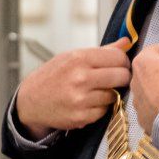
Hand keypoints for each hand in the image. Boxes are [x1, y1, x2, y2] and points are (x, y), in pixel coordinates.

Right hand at [14, 40, 132, 136]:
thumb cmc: (53, 76)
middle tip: (114, 79)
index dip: (123, 62)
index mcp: (79, 58)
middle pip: (122, 76)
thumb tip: (127, 41)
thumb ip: (102, 51)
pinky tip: (88, 102)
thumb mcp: (73, 57)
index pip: (118, 58)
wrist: (30, 101)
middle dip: (122, 78)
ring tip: (95, 91)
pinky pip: (104, 111)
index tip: (119, 65)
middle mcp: (80, 78)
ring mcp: (80, 99)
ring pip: (114, 95)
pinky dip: (100, 107)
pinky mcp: (81, 117)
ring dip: (110, 94)